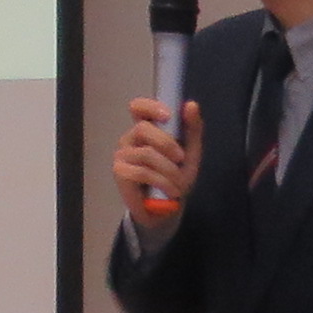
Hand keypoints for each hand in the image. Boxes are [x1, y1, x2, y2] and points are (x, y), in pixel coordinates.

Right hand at [112, 96, 202, 218]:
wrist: (167, 208)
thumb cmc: (176, 176)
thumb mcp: (191, 152)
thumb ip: (192, 128)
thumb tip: (191, 104)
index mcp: (146, 128)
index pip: (138, 107)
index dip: (150, 107)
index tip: (168, 116)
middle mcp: (130, 138)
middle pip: (142, 128)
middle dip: (166, 143)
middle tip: (181, 158)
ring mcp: (122, 154)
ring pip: (146, 154)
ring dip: (169, 170)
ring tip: (178, 182)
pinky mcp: (120, 172)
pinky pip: (143, 172)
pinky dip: (162, 182)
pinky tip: (170, 190)